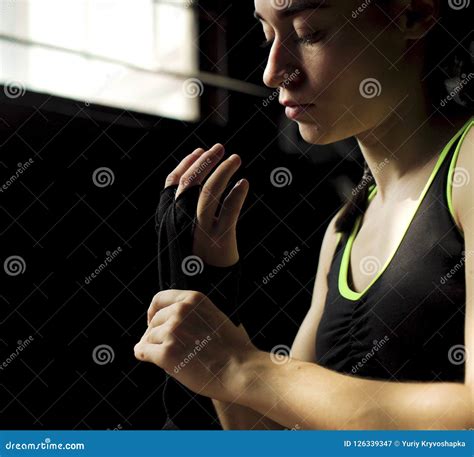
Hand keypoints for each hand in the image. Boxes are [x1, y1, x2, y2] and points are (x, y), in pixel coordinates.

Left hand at [134, 289, 255, 400]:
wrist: (240, 370)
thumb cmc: (232, 349)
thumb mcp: (214, 316)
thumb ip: (193, 314)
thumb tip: (170, 321)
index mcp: (194, 299)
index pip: (160, 299)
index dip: (154, 311)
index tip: (154, 321)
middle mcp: (181, 311)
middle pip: (154, 321)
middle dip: (155, 333)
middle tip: (163, 345)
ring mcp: (173, 331)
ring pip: (148, 337)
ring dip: (154, 347)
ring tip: (169, 357)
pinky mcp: (166, 352)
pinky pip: (142, 351)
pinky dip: (144, 356)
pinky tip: (150, 359)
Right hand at [164, 143, 248, 266]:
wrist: (203, 293)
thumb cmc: (196, 262)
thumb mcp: (185, 236)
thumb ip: (187, 215)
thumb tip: (201, 186)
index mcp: (169, 222)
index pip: (173, 185)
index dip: (186, 165)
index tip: (199, 151)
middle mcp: (181, 225)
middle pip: (190, 185)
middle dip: (205, 162)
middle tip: (220, 148)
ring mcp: (200, 233)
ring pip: (209, 194)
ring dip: (223, 172)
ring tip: (236, 159)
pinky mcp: (220, 242)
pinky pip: (229, 212)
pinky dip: (237, 195)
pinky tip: (244, 184)